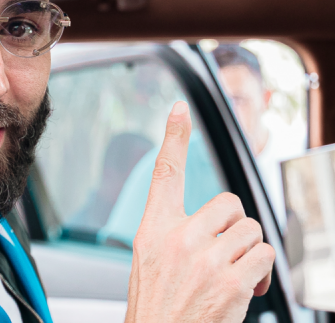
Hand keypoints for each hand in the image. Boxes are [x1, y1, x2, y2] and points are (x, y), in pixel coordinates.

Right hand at [124, 101, 274, 322]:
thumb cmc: (157, 304)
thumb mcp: (149, 259)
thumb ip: (175, 232)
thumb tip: (218, 219)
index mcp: (153, 229)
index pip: (165, 173)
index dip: (173, 137)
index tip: (179, 109)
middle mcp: (178, 238)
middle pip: (229, 203)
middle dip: (234, 227)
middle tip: (222, 250)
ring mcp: (205, 260)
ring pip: (251, 231)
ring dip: (247, 253)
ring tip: (229, 274)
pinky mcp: (230, 283)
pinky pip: (263, 257)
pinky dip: (259, 273)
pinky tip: (241, 288)